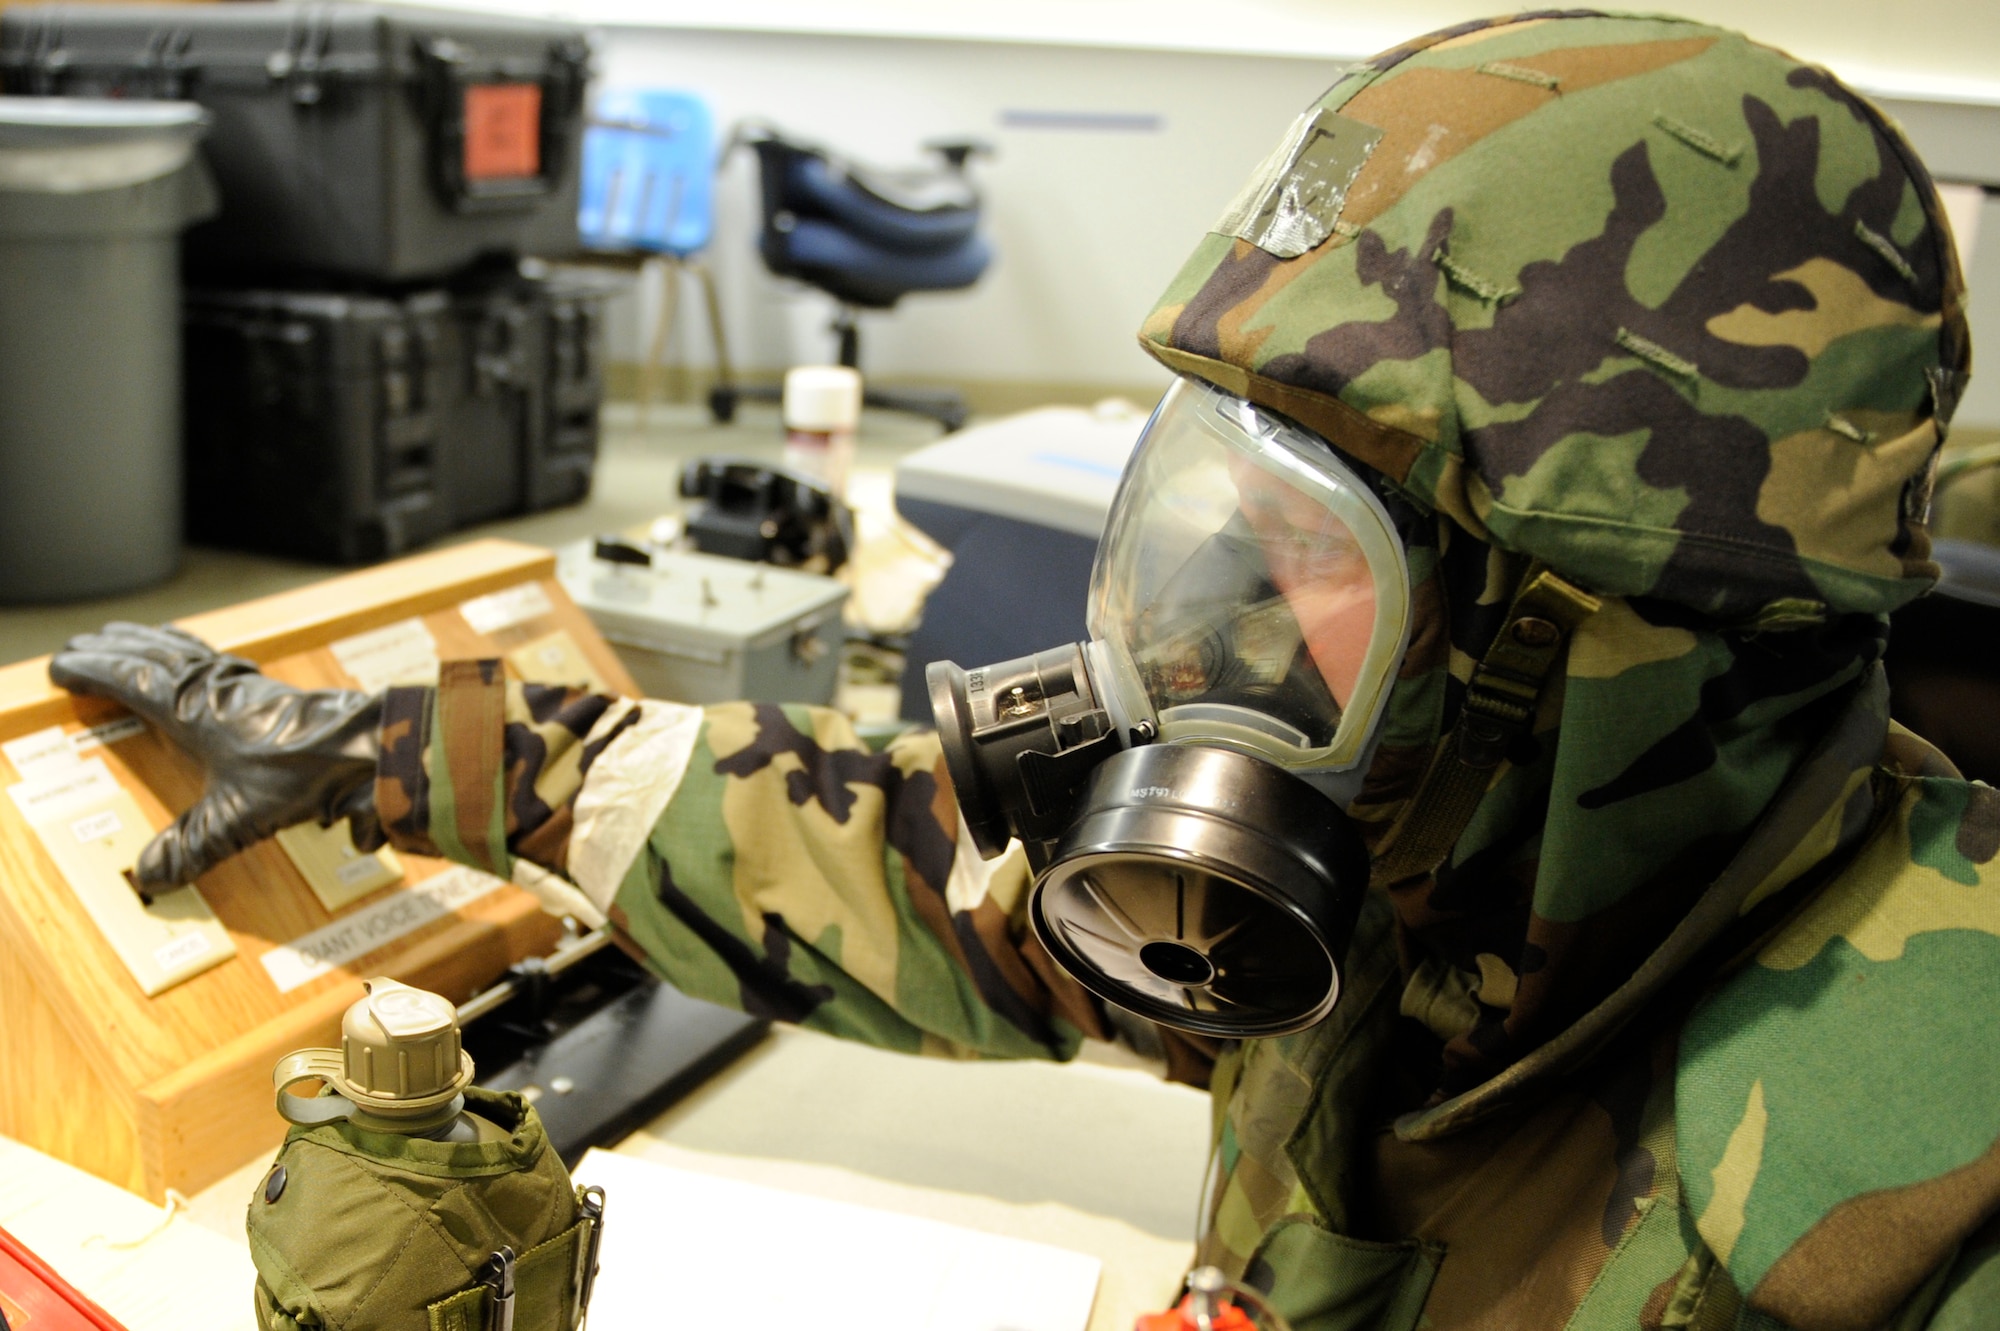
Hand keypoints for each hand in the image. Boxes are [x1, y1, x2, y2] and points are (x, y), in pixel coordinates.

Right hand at [49, 623, 382, 890]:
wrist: (374, 745)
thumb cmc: (311, 771)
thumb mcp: (240, 817)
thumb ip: (194, 845)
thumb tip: (151, 875)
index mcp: (196, 709)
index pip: (131, 679)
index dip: (95, 671)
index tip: (63, 666)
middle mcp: (220, 688)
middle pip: (158, 654)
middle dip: (120, 648)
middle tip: (90, 641)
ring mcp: (251, 687)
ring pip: (192, 652)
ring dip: (159, 643)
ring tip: (139, 637)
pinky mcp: (279, 693)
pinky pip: (225, 663)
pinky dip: (202, 655)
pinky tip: (213, 666)